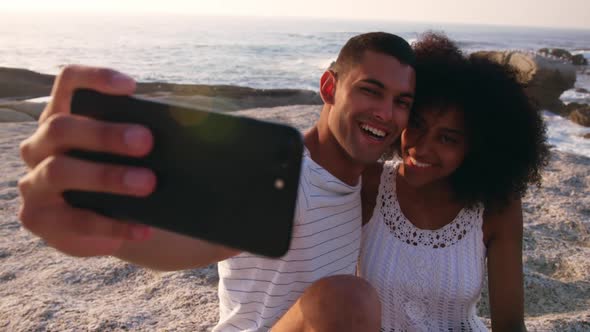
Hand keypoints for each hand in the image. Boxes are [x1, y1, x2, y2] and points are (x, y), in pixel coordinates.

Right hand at [18, 65, 156, 256]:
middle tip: (147, 141)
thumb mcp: (134, 153)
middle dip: (104, 133)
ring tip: (148, 183)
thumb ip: (147, 137)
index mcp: (63, 115)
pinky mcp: (37, 218)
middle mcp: (40, 144)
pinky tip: (144, 229)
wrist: (109, 221)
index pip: (69, 81)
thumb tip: (196, 128)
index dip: (95, 79)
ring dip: (106, 176)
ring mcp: (34, 181)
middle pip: (61, 126)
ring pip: (60, 171)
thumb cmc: (125, 172)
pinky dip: (112, 226)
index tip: (131, 87)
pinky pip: (73, 221)